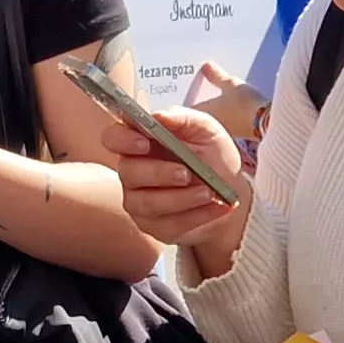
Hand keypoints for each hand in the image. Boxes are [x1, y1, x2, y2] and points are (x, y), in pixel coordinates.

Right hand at [100, 102, 249, 274]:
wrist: (230, 190)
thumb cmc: (212, 156)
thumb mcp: (206, 130)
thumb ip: (183, 119)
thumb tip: (160, 116)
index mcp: (139, 142)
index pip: (113, 138)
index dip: (123, 140)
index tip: (145, 142)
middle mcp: (133, 172)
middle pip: (128, 172)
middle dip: (158, 173)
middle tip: (186, 173)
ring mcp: (139, 201)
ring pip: (147, 203)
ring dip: (180, 198)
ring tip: (208, 192)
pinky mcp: (154, 226)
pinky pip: (168, 224)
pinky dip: (197, 215)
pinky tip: (216, 206)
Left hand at [181, 60, 266, 152]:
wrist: (264, 122)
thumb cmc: (244, 104)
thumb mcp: (230, 84)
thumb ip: (216, 75)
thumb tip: (206, 66)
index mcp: (204, 111)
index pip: (186, 108)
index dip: (183, 101)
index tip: (180, 93)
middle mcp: (211, 123)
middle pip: (198, 114)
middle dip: (197, 104)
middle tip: (196, 93)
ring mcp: (223, 129)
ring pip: (211, 119)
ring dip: (211, 110)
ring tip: (213, 98)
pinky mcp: (236, 132)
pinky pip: (224, 121)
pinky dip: (224, 114)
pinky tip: (229, 108)